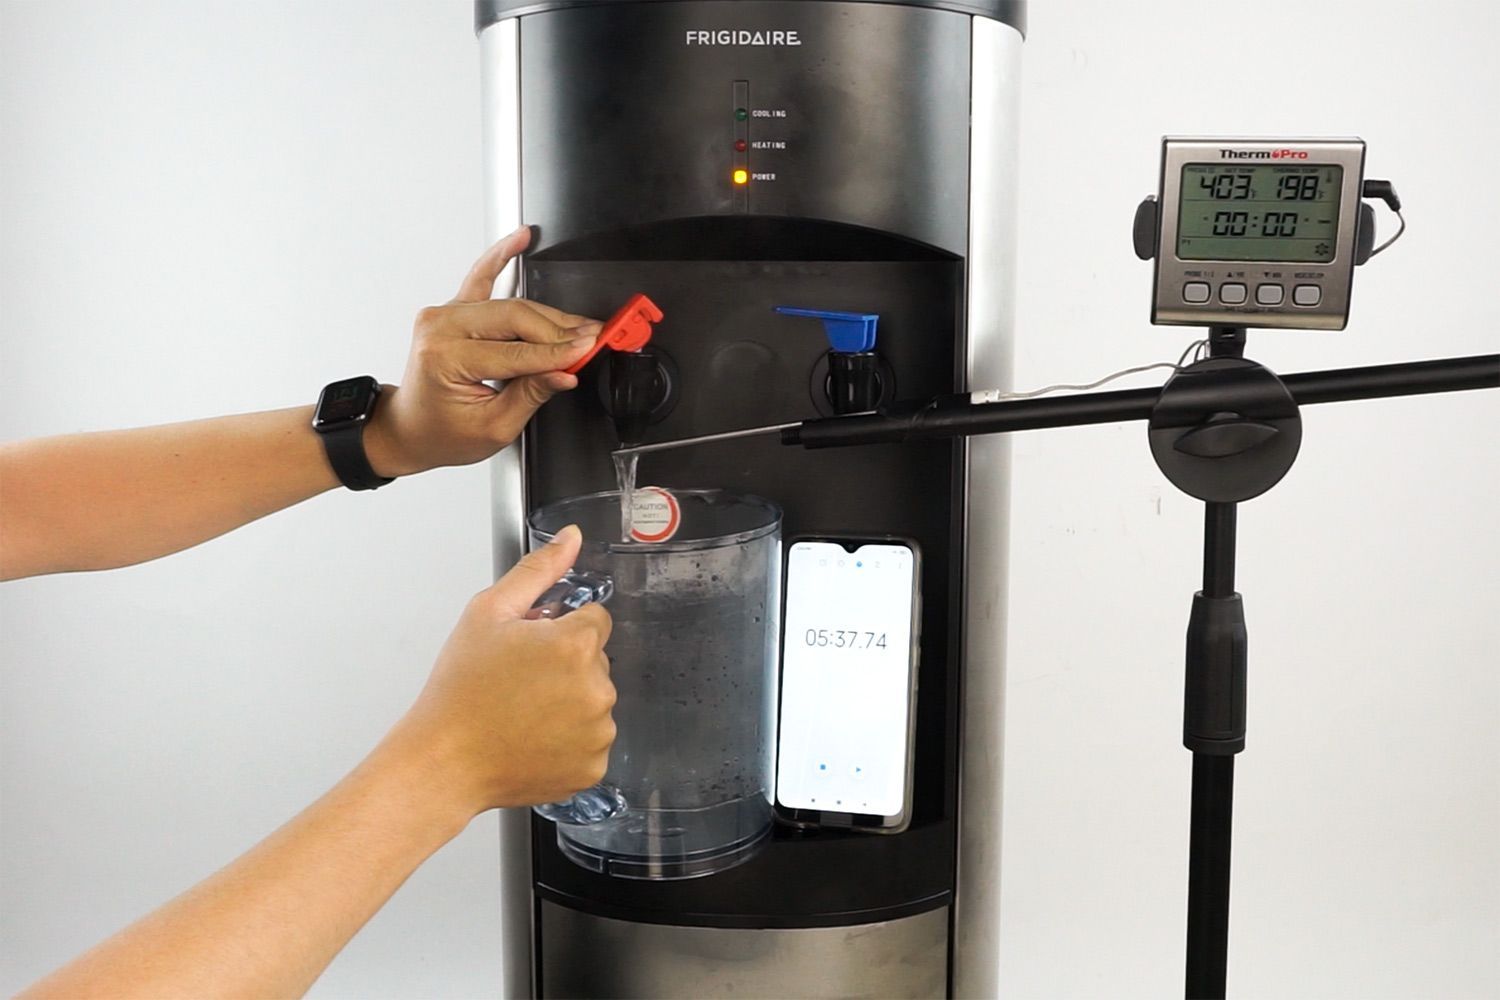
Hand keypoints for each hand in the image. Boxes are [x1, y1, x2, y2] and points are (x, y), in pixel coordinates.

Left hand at [363, 227, 603, 477]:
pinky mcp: (453, 308)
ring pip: (510, 303)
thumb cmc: (442, 432)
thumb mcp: (493, 427)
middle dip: (559, 331)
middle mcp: (441, 329)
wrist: (410, 428)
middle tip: (592, 338)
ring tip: (581, 322)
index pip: (516, 352)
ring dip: (549, 313)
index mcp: (445, 359)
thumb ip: (531, 394)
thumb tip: (565, 372)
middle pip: (515, 319)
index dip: (557, 352)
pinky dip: (501, 255)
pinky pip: (481, 276)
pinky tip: (521, 238)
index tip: (589, 350)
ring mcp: (445, 314)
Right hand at [387, 525, 615, 816]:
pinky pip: (592, 741)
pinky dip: (569, 741)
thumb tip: (572, 538)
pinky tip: (533, 739)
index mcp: (575, 645)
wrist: (443, 761)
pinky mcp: (593, 766)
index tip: (533, 648)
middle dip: (567, 665)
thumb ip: (538, 570)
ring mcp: (598, 732)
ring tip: (523, 713)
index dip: (562, 629)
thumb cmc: (460, 690)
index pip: (595, 619)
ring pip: (595, 701)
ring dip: (570, 702)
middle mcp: (596, 688)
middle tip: (520, 682)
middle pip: (596, 660)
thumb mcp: (489, 613)